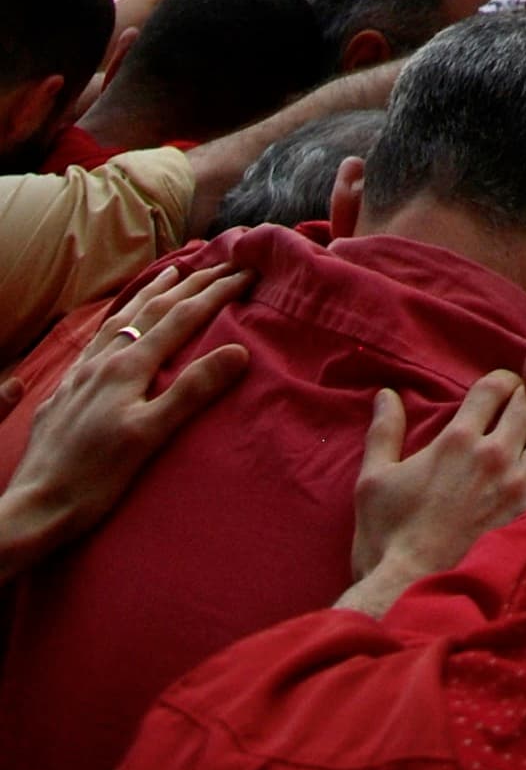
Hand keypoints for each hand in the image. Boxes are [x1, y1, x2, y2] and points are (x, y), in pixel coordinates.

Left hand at [0, 263, 249, 570]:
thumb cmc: (95, 479)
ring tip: (171, 274)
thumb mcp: (149, 437)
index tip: (248, 272)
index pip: (182, 319)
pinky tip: (116, 324)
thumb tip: (237, 350)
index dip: (217, 293)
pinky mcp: (64, 389)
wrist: (34, 506)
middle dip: (192, 284)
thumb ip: (191, 391)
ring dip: (151, 292)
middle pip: (154, 310)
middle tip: (223, 263)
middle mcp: (104, 360)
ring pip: (121, 319)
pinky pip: (97, 338)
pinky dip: (118, 318)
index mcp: (128, 367)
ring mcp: (81, 372)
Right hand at [344, 371, 525, 614]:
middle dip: (522, 401)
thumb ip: (384, 432)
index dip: (498, 384)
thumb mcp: (374, 481)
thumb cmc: (387, 539)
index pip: (496, 386)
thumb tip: (387, 395)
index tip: (495, 394)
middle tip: (514, 412)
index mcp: (458, 440)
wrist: (412, 593)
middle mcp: (494, 455)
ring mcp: (518, 485)